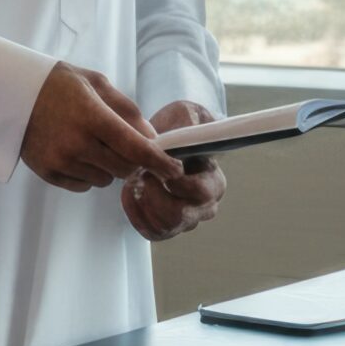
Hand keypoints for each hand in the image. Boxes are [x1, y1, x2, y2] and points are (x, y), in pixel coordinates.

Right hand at [21, 62, 170, 192]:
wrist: (12, 94)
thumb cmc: (60, 84)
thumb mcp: (97, 84)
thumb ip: (128, 111)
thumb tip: (152, 138)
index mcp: (92, 117)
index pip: (136, 148)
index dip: (159, 162)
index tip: (175, 169)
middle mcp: (76, 143)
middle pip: (124, 168)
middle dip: (133, 160)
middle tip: (126, 144)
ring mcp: (60, 161)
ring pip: (106, 179)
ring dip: (110, 166)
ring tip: (94, 143)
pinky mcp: (48, 173)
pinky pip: (85, 185)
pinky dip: (90, 174)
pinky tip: (79, 153)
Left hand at [123, 100, 224, 243]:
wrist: (161, 141)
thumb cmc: (176, 128)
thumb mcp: (184, 115)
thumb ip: (188, 123)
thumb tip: (187, 130)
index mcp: (214, 181)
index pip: (200, 192)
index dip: (176, 182)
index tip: (158, 166)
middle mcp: (204, 206)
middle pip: (179, 215)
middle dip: (154, 195)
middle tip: (142, 174)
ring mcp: (186, 220)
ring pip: (162, 225)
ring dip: (142, 202)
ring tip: (134, 179)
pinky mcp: (166, 227)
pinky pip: (149, 230)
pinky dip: (135, 213)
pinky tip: (130, 191)